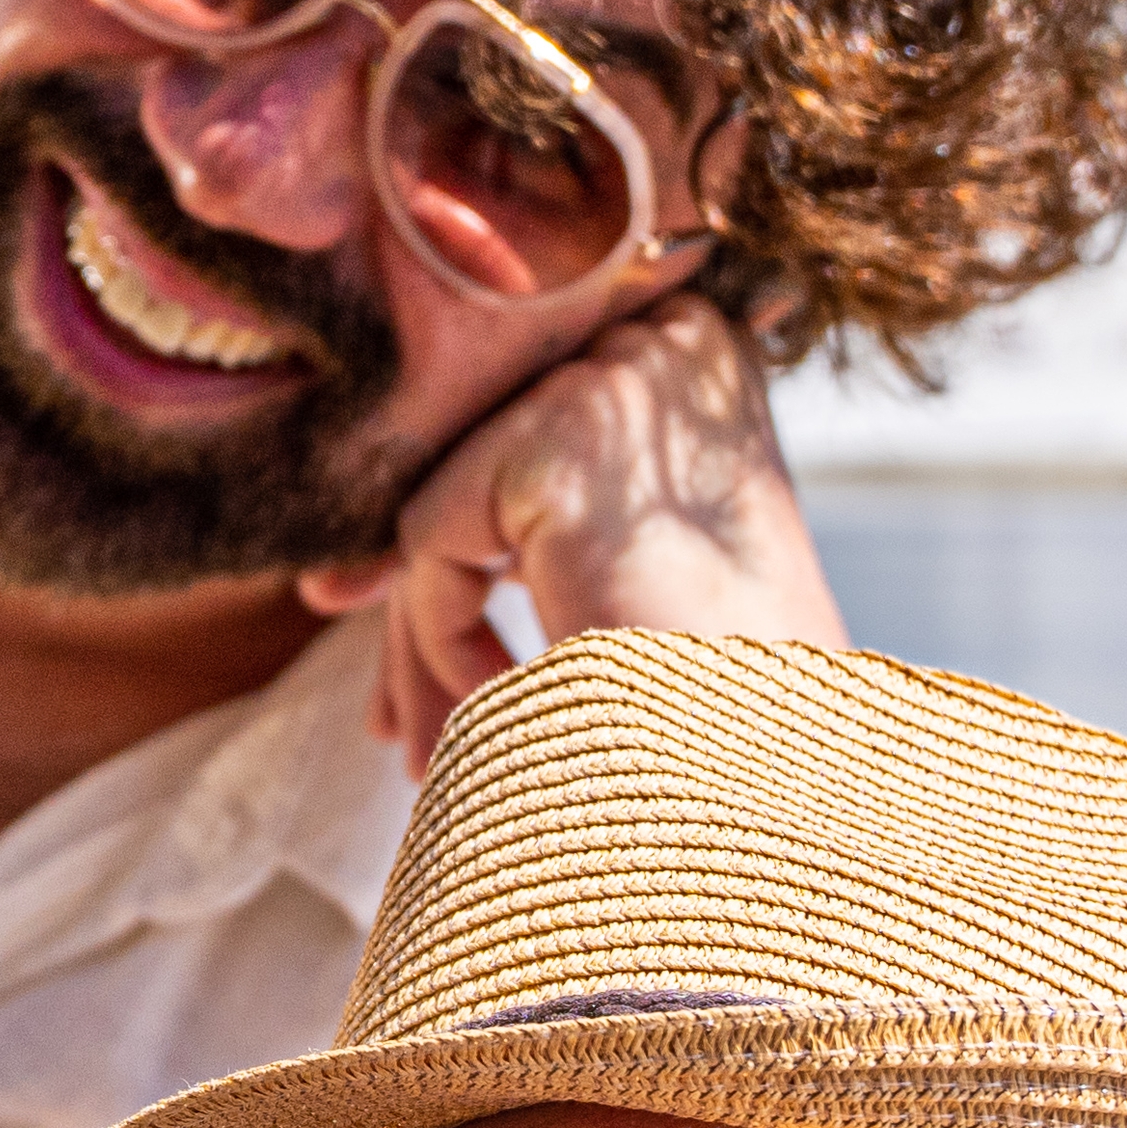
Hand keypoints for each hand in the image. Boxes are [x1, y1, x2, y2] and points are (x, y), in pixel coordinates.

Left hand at [299, 289, 847, 775]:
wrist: (784, 789)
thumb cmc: (735, 714)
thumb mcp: (624, 589)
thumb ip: (523, 541)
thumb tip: (342, 579)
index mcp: (708, 364)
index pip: (534, 433)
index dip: (466, 547)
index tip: (404, 650)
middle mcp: (676, 338)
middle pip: (487, 463)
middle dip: (424, 603)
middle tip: (394, 727)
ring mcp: (624, 379)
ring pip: (450, 505)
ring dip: (422, 642)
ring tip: (426, 755)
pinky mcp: (565, 436)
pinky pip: (434, 534)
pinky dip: (437, 634)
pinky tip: (487, 705)